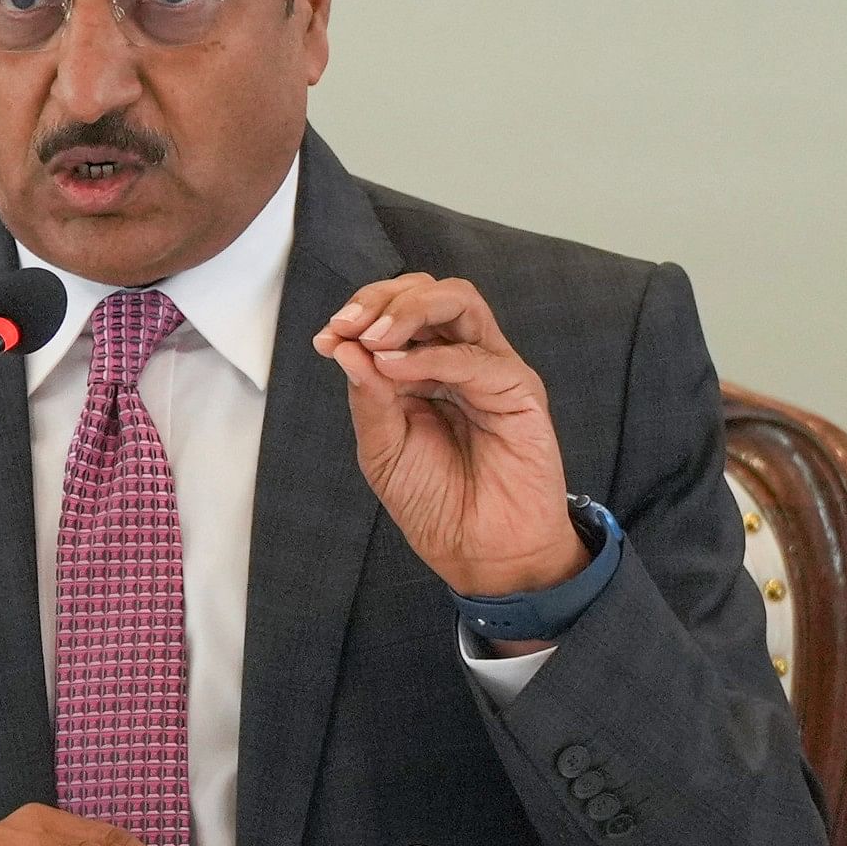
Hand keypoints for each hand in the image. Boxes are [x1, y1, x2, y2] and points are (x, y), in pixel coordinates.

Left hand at [314, 274, 586, 607]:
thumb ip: (368, 395)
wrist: (480, 554)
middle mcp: (460, 358)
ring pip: (458, 301)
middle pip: (427, 291)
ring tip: (373, 336)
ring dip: (408, 309)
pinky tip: (395, 368)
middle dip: (381, 299)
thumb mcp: (383, 449)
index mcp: (426, 368)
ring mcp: (491, 369)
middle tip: (348, 325)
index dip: (361, 313)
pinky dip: (429, 355)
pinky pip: (473, 356)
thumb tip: (342, 344)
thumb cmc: (436, 504)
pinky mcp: (519, 389)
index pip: (397, 311)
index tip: (326, 337)